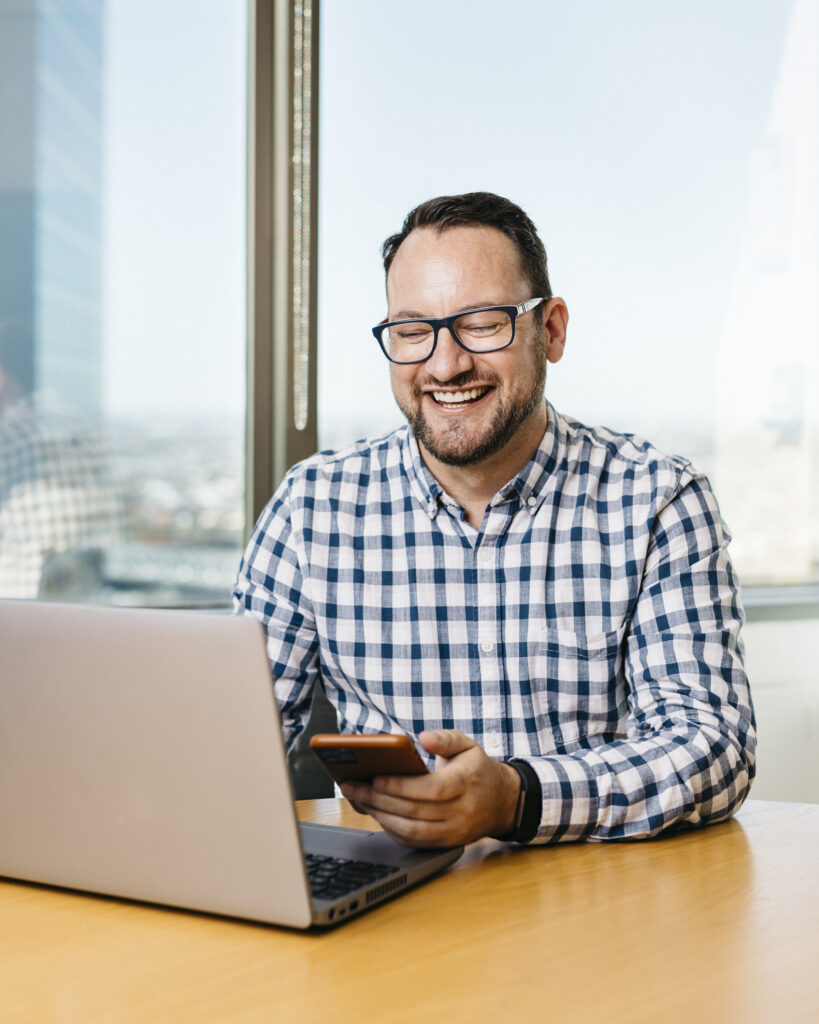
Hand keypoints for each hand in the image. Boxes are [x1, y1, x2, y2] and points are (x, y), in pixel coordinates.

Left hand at [339, 729, 520, 847]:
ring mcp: (454, 832)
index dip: (400, 786)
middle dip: (379, 799)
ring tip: (359, 800)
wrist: (502, 802)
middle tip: (353, 787)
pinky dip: (392, 830)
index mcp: (465, 784)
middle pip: (414, 810)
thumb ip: (445, 738)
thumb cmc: (477, 769)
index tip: (376, 778)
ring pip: (411, 830)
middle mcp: (461, 812)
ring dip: (381, 817)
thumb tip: (424, 737)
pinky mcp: (446, 844)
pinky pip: (414, 842)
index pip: (430, 789)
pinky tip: (377, 815)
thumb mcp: (467, 745)